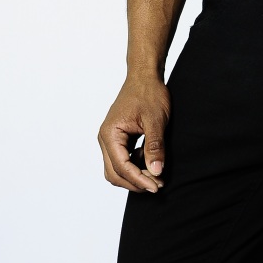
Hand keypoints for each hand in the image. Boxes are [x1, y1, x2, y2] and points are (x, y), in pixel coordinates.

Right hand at [98, 75, 170, 192]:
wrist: (145, 75)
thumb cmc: (149, 93)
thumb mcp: (156, 120)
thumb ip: (155, 147)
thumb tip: (157, 172)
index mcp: (110, 134)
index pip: (121, 166)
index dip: (139, 179)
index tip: (156, 186)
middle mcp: (105, 138)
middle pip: (114, 173)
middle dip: (135, 182)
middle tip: (157, 185)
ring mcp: (110, 138)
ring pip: (117, 168)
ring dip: (135, 175)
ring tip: (156, 175)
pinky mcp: (118, 138)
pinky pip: (122, 159)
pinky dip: (135, 165)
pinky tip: (150, 161)